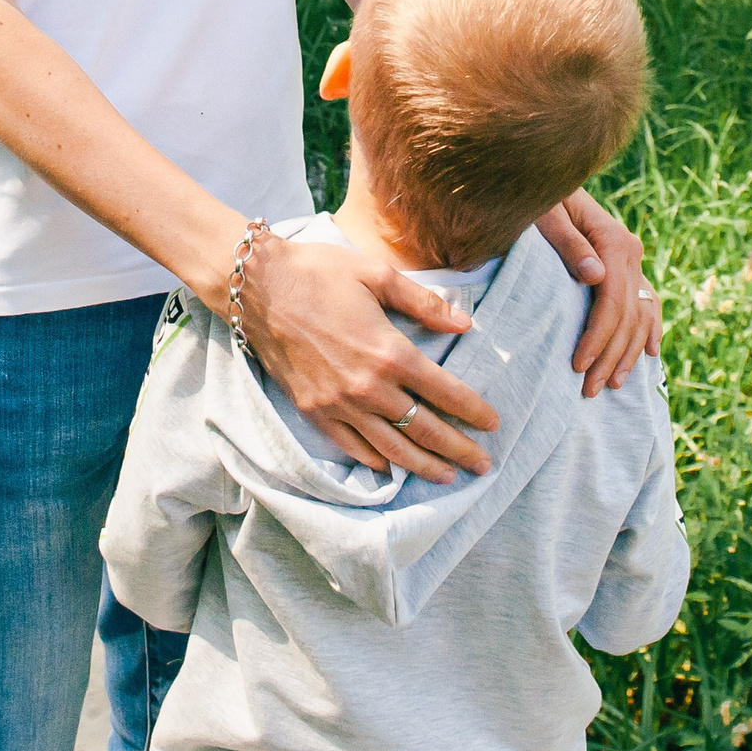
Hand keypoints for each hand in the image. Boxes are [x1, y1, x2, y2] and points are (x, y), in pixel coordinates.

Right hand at [234, 233, 499, 484]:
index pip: (445, 393)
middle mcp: (367, 387)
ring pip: (391, 447)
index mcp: (389, 352)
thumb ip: (424, 304)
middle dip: (458, 450)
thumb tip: (464, 323)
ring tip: (446, 477)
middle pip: (424, 429)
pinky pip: (350, 446)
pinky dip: (375, 461)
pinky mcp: (313, 410)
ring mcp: (338, 404)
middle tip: (483, 465)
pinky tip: (391, 467)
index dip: (474, 411)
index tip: (494, 424)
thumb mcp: (378, 275)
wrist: (257, 288)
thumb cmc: (320, 273)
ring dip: (422, 465)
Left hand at [535, 190, 659, 397]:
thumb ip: (568, 241)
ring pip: (641, 314)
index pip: (612, 300)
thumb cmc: (536, 197)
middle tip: (590, 390)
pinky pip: (647, 302)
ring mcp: (632, 259)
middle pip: (627, 314)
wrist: (543, 174)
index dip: (598, 336)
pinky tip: (649, 355)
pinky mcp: (627, 265)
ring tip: (612, 385)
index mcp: (612, 238)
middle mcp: (629, 251)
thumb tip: (595, 276)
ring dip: (628, 352)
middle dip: (610, 355)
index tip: (578, 366)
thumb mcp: (545, 213)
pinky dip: (649, 329)